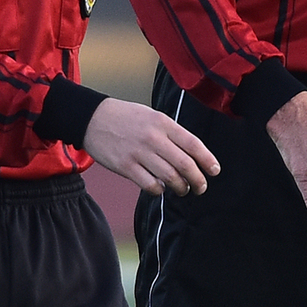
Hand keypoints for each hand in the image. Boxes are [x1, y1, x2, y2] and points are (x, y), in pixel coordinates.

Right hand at [81, 98, 218, 196]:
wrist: (92, 118)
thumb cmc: (126, 118)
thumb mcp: (152, 116)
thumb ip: (172, 133)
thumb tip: (192, 156)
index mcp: (163, 123)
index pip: (193, 144)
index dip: (208, 160)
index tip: (214, 171)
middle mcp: (153, 138)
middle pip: (185, 164)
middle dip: (197, 180)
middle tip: (201, 187)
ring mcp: (138, 152)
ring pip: (170, 177)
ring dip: (180, 187)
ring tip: (182, 189)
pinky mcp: (125, 166)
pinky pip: (150, 185)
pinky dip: (159, 190)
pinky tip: (160, 188)